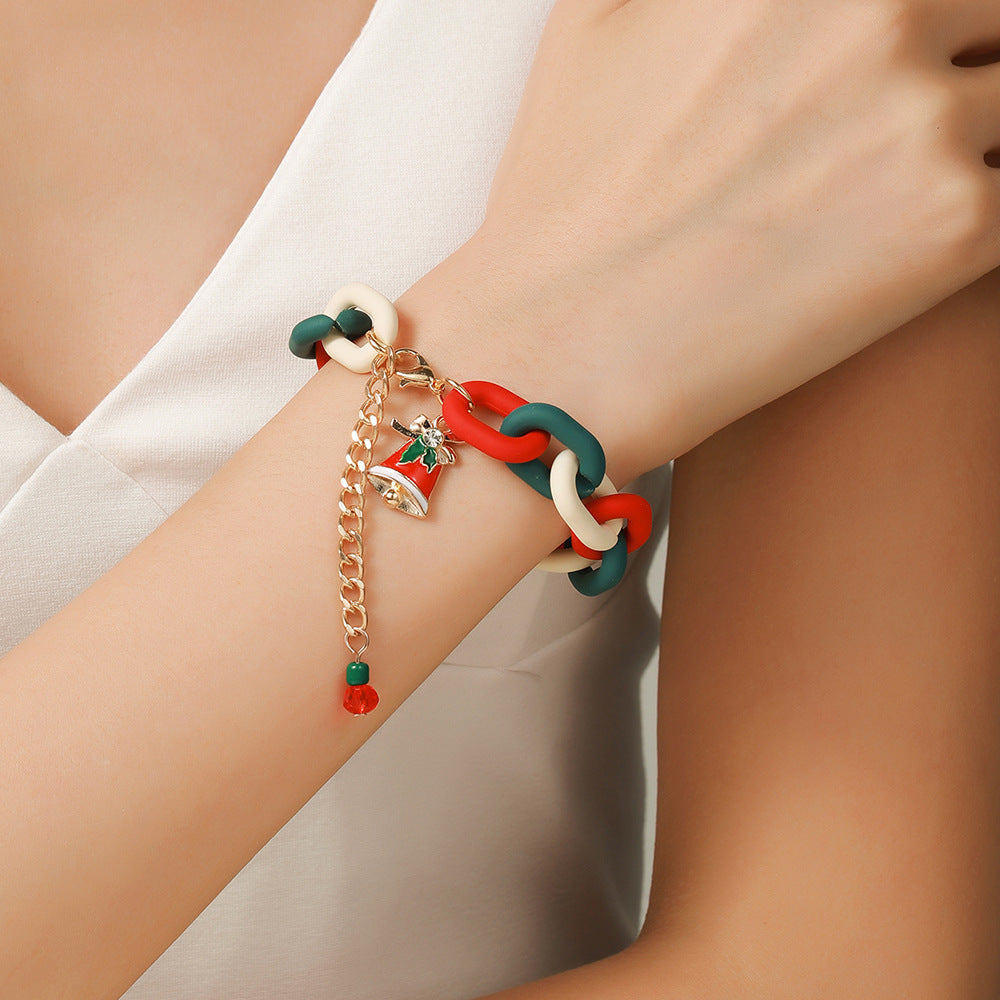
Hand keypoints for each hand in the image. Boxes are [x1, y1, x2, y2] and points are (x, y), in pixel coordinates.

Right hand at [450, 0, 999, 475]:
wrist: (564, 341)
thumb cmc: (566, 193)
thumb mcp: (592, 15)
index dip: (925, 16)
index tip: (898, 61)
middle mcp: (880, 14)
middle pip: (994, 16)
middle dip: (968, 59)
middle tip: (892, 137)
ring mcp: (924, 122)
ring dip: (978, 141)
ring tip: (897, 197)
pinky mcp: (952, 232)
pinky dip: (982, 216)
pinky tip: (912, 247)